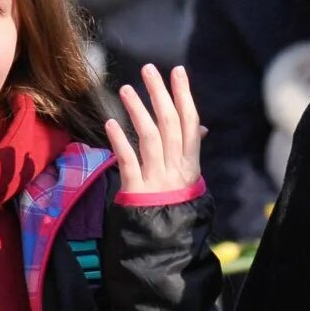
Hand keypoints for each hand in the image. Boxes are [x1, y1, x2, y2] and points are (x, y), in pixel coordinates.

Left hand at [105, 65, 203, 194]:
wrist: (165, 240)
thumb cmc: (175, 204)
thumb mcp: (188, 177)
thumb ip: (189, 151)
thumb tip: (199, 127)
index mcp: (191, 162)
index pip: (190, 122)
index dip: (184, 96)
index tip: (178, 71)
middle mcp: (178, 168)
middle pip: (170, 124)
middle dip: (161, 94)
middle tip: (149, 70)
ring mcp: (158, 178)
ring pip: (150, 138)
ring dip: (139, 111)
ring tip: (126, 89)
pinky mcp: (138, 190)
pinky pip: (129, 161)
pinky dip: (120, 142)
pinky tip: (110, 123)